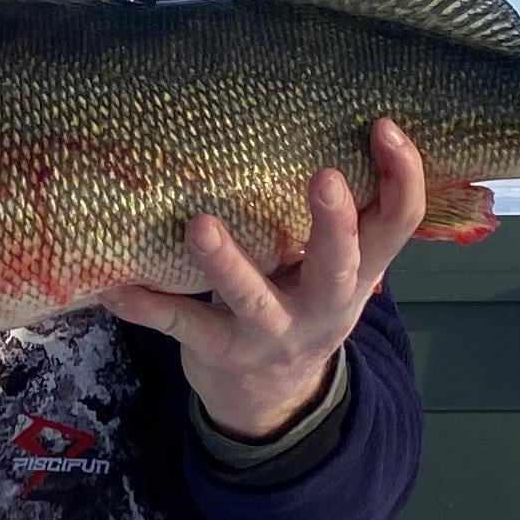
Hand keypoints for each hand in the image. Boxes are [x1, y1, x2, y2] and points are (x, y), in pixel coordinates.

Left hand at [102, 119, 428, 442]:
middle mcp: (324, 304)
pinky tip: (116, 287)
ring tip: (200, 226)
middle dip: (334, 224)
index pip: (399, 223)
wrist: (273, 400)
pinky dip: (147, 306)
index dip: (402, 177)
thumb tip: (330, 120)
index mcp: (359, 272)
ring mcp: (271, 332)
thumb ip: (341, 218)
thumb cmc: (301, 300)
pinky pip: (181, 324)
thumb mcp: (335, 268)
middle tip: (325, 177)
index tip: (384, 127)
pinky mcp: (220, 351)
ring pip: (251, 298)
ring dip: (226, 263)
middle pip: (341, 263)